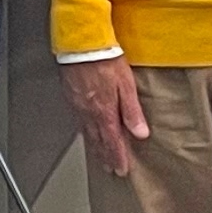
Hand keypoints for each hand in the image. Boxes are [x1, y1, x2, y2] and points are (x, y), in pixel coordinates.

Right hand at [61, 56, 149, 175]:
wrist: (81, 42)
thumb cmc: (104, 58)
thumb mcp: (125, 84)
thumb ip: (132, 111)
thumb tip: (140, 133)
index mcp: (104, 112)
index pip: (112, 141)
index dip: (118, 157)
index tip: (121, 170)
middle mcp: (89, 112)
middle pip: (98, 141)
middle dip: (105, 156)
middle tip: (110, 169)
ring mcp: (78, 105)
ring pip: (87, 132)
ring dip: (95, 147)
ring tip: (99, 156)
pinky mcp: (71, 95)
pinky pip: (79, 120)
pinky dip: (84, 131)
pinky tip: (86, 131)